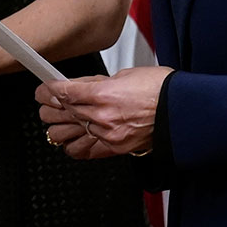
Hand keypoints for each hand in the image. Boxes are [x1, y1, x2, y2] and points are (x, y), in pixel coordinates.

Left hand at [36, 66, 171, 159]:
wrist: (181, 111)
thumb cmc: (160, 90)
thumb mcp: (123, 75)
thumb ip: (96, 83)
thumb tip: (79, 86)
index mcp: (102, 94)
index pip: (62, 92)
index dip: (48, 90)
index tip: (44, 89)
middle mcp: (102, 117)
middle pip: (58, 113)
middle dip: (50, 106)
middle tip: (50, 102)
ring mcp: (106, 135)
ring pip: (63, 135)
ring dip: (60, 126)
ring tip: (62, 119)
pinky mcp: (114, 149)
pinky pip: (82, 151)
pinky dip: (75, 144)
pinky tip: (76, 136)